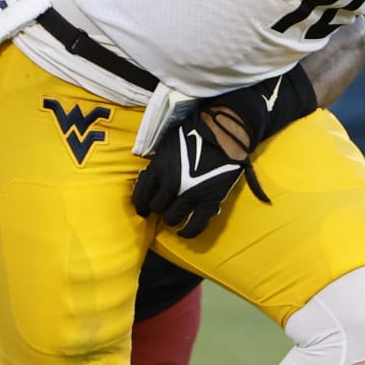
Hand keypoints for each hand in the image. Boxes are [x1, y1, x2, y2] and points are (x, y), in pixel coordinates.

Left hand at [132, 73, 308, 236]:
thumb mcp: (168, 143)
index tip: (142, 207)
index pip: (142, 192)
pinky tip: (183, 233)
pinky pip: (196, 225)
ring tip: (173, 217)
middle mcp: (171, 184)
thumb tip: (151, 177)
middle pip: (156, 206)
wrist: (224, 133)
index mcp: (160, 167)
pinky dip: (188, 232)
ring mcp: (190, 195)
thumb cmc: (196, 131)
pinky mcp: (208, 201)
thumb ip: (159, 162)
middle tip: (161, 207)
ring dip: (170, 218)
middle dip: (157, 208)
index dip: (140, 202)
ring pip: (171, 217)